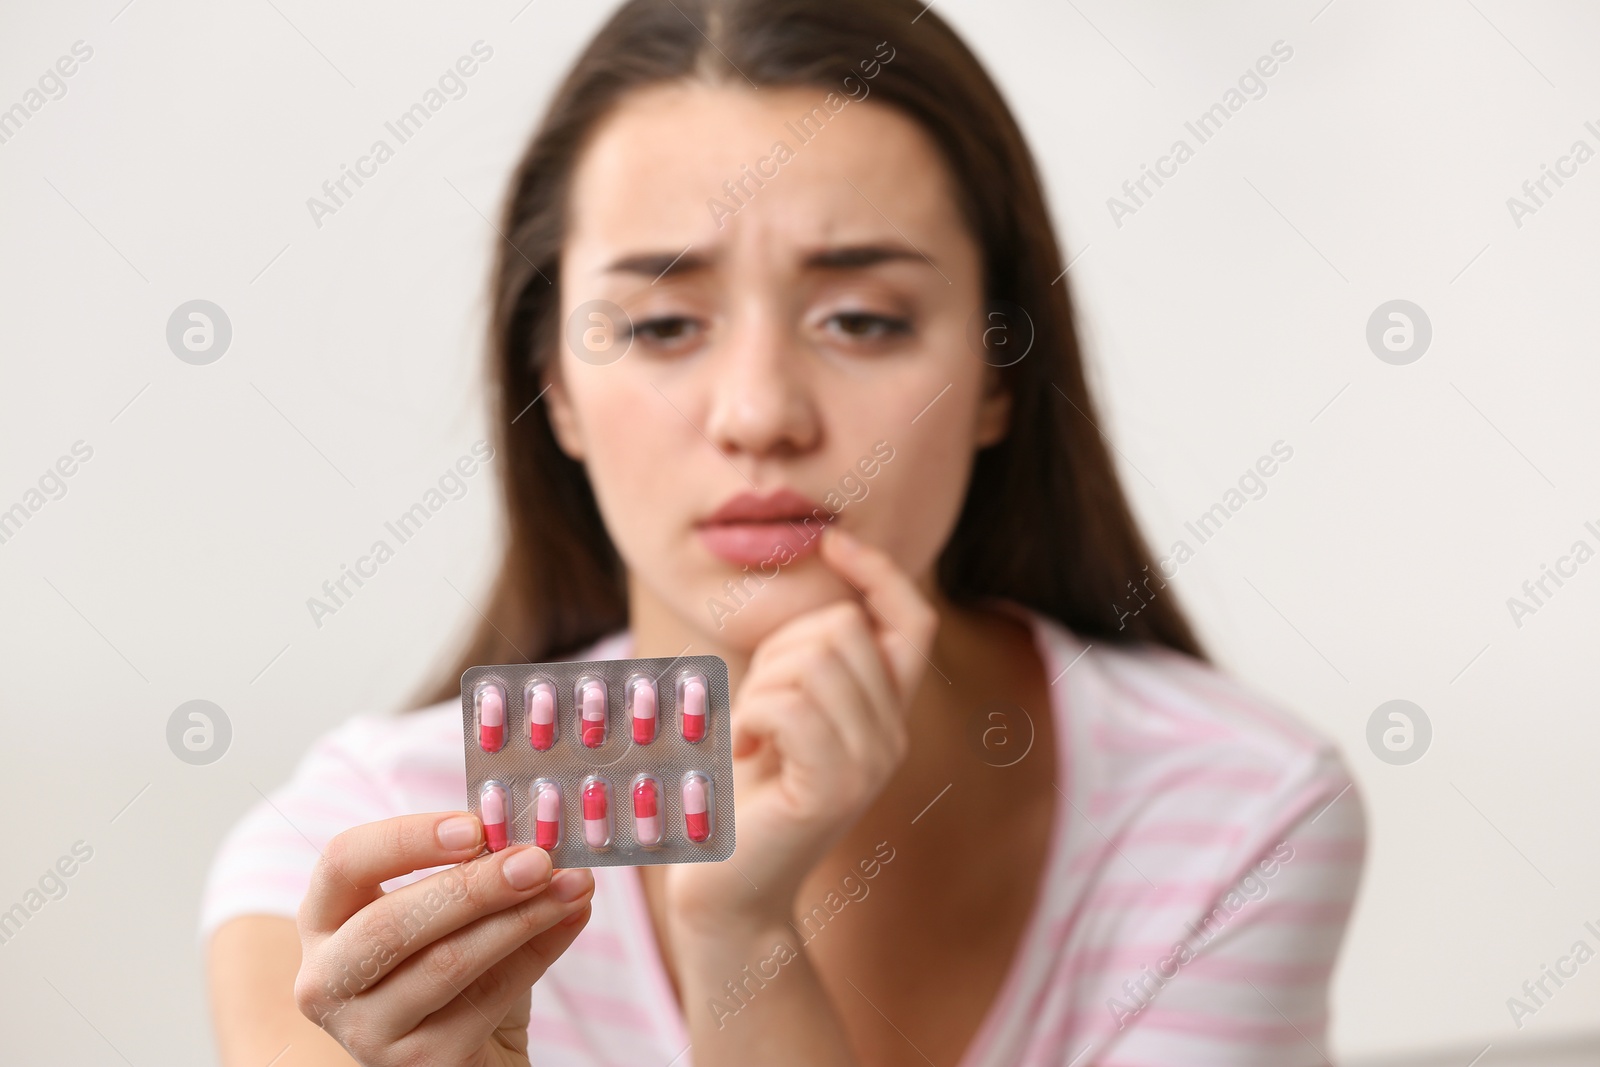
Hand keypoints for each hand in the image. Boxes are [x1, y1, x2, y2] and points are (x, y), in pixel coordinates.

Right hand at [293, 811, 594, 1065]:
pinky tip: (571, 919)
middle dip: (473, 886)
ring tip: (573, 885)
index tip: (475, 827)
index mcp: (327, 920)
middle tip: (538, 859)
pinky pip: (485, 1000)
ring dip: (520, 918)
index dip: (408, 839)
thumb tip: (542, 837)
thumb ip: (484, 872)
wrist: (473, 1056)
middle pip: (389, 923)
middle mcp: (327, 979)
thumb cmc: (459, 973)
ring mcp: (365, 1031)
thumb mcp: (459, 914)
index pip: (344, 862)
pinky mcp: (416, 1066)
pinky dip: (538, 953)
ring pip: (444, 964)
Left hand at [665, 526, 937, 936]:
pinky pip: (787, 704)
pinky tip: (743, 751)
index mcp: (884, 712)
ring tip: (750, 734)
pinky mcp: (834, 788)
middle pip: (845, 629)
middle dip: (779, 651)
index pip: (911, 621)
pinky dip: (748, 715)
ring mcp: (870, 764)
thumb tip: (820, 579)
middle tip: (756, 710)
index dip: (879, 573)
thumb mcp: (778, 707)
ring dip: (759, 687)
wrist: (728, 886)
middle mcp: (891, 736)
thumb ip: (806, 658)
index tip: (833, 542)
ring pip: (813, 662)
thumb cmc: (738, 789)